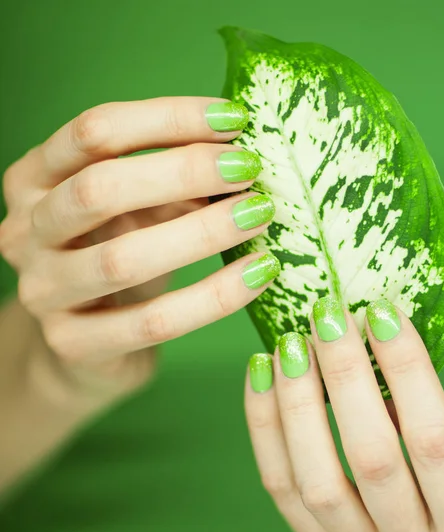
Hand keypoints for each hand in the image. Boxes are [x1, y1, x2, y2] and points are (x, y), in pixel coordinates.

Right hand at [0, 97, 277, 400]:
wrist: (88, 344)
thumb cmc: (120, 259)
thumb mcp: (139, 210)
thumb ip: (173, 183)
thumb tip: (241, 155)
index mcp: (35, 179)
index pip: (94, 131)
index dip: (167, 118)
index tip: (234, 119)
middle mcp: (26, 231)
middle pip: (100, 188)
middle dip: (184, 171)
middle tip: (250, 168)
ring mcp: (43, 291)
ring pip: (124, 259)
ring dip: (204, 233)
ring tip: (260, 215)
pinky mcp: (74, 343)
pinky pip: (155, 322)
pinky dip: (215, 296)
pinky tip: (258, 273)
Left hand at [244, 297, 443, 531]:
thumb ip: (423, 407)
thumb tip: (363, 342)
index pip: (433, 438)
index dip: (406, 371)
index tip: (381, 312)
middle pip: (371, 459)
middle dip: (345, 377)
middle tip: (328, 317)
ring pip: (315, 480)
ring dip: (297, 403)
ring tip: (290, 345)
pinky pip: (281, 486)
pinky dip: (266, 427)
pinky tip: (262, 376)